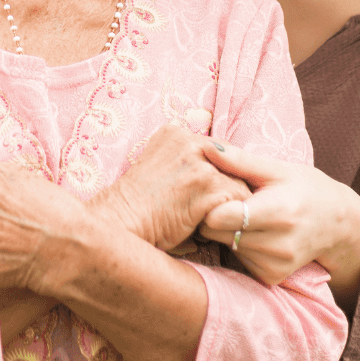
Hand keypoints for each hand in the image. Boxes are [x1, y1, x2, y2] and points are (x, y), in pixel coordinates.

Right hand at [90, 122, 249, 251]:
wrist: (121, 222)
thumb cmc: (138, 205)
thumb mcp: (158, 168)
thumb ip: (183, 163)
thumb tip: (213, 175)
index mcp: (174, 133)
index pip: (215, 148)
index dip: (219, 172)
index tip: (214, 192)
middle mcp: (188, 140)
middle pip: (230, 161)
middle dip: (229, 184)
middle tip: (226, 207)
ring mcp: (199, 162)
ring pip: (237, 180)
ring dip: (232, 202)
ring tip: (223, 220)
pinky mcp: (209, 186)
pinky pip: (238, 199)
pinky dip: (234, 216)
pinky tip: (221, 227)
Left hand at [198, 143, 359, 300]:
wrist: (338, 223)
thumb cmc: (306, 188)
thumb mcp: (277, 169)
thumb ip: (240, 161)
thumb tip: (206, 146)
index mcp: (277, 211)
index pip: (220, 217)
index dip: (210, 202)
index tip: (214, 190)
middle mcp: (278, 244)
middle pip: (218, 233)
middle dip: (214, 216)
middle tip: (226, 200)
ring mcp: (276, 264)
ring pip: (227, 246)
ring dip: (228, 231)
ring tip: (244, 215)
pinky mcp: (272, 277)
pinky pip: (239, 260)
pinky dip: (240, 246)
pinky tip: (255, 233)